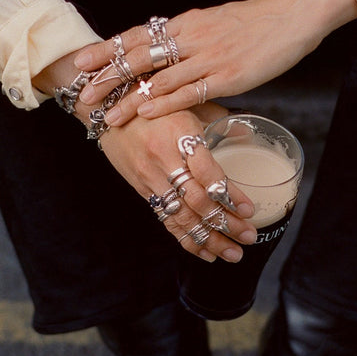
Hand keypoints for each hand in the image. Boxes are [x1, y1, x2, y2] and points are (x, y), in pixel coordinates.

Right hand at [34, 51, 255, 261]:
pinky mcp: (143, 190)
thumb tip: (248, 136)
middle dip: (226, 224)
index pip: (207, 173)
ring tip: (233, 253)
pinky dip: (187, 239)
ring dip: (210, 239)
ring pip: (183, 217)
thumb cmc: (154, 101)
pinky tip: (206, 252)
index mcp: (179, 136)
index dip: (229, 194)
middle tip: (249, 237)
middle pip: (198, 202)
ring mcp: (151, 179)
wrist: (107, 107)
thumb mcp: (188, 102)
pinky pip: (167, 221)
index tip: (249, 209)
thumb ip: (219, 119)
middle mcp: (164, 161)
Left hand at [72, 0, 356, 125]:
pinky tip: (145, 112)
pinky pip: (189, 91)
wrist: (292, 15)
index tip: (82, 62)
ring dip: (129, 99)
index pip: (137, 36)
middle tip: (82, 93)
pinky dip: (164, 102)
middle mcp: (191, 38)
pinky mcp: (228, 77)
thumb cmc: (256, 22)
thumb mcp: (215, 23)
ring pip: (158, 78)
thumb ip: (190, 37)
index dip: (108, 50)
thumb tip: (169, 48)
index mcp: (186, 23)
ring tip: (106, 116)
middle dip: (107, 77)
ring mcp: (208, 57)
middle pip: (139, 56)